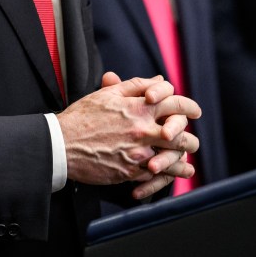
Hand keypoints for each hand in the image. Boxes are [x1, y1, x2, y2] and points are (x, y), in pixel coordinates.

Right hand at [57, 72, 200, 198]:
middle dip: (189, 138)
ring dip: (182, 161)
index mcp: (139, 108)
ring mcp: (138, 153)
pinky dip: (165, 176)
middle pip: (181, 134)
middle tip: (191, 140)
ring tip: (186, 164)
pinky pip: (156, 176)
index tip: (194, 111)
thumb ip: (136, 86)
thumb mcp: (107, 94)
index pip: (176, 104)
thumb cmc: (82, 117)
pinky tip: (169, 175)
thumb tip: (159, 80)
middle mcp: (142, 130)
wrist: (61, 144)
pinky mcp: (130, 172)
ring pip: (173, 158)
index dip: (189, 107)